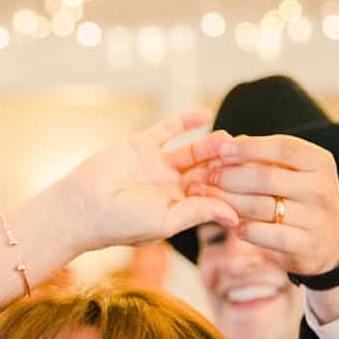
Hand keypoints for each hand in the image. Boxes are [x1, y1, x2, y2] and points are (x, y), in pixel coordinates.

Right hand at [49, 110, 239, 253]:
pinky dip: (186, 121)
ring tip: (230, 138)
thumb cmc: (121, 224)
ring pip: (193, 151)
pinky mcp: (142, 145)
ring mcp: (157, 165)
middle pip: (207, 172)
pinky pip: (168, 130)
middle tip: (249, 156)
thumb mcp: (166, 222)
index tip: (256, 184)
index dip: (233, 190)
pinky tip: (205, 115)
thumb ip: (200, 213)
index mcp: (179, 209)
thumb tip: (236, 217)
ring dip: (212, 144)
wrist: (82, 207)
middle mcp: (171, 187)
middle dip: (227, 165)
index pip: (213, 197)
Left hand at [176, 133, 338, 276]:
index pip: (282, 147)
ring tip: (207, 199)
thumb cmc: (301, 199)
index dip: (249, 148)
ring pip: (262, 207)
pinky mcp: (306, 245)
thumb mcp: (293, 173)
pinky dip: (245, 229)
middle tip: (207, 177)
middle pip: (267, 177)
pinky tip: (231, 224)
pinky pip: (267, 235)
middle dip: (231, 176)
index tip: (220, 150)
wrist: (329, 243)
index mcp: (319, 162)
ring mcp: (316, 218)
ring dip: (229, 202)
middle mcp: (321, 188)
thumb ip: (264, 158)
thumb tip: (226, 143)